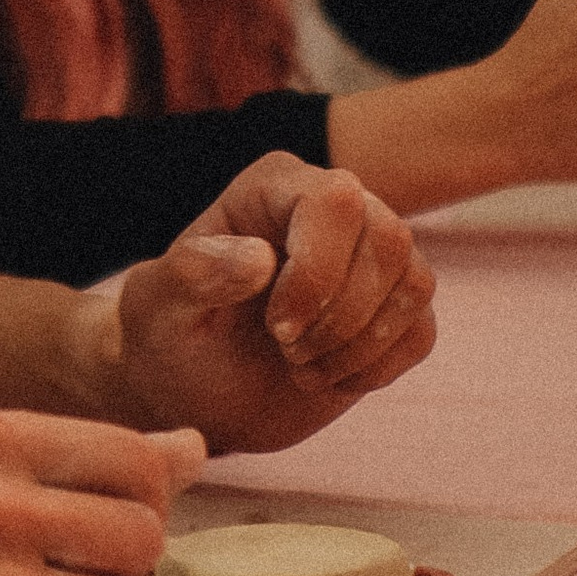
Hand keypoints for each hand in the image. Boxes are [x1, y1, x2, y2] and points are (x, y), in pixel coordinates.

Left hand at [96, 153, 434, 454]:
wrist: (196, 389)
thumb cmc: (169, 336)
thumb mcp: (154, 307)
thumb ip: (190, 274)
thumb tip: (259, 258)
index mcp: (274, 186)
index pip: (336, 200)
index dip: (319, 271)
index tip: (277, 329)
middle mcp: (333, 206)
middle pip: (390, 238)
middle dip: (341, 316)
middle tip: (286, 351)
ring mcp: (370, 255)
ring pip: (416, 282)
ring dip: (358, 345)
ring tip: (300, 366)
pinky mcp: (393, 307)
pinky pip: (421, 331)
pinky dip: (376, 368)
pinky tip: (326, 377)